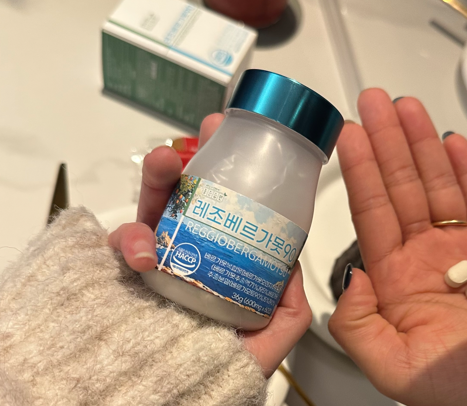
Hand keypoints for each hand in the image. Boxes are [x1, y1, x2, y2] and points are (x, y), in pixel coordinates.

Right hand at [108, 114, 311, 377]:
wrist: (177, 399)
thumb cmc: (222, 371)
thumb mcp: (271, 340)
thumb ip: (290, 308)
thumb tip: (293, 266)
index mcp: (220, 261)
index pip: (226, 211)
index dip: (233, 177)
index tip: (242, 145)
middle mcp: (185, 255)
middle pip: (187, 198)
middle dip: (193, 161)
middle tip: (205, 135)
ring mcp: (153, 263)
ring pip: (151, 210)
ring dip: (156, 181)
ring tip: (164, 162)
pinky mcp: (121, 278)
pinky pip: (120, 247)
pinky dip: (128, 240)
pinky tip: (140, 248)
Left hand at [328, 89, 466, 405]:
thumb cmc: (460, 389)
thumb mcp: (391, 366)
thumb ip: (357, 323)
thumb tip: (352, 275)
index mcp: (393, 279)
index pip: (370, 212)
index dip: (359, 171)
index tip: (348, 134)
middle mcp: (422, 256)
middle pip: (399, 187)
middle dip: (386, 143)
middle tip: (373, 102)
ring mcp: (461, 248)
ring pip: (436, 185)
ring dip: (420, 145)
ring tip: (406, 108)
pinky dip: (466, 171)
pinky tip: (449, 142)